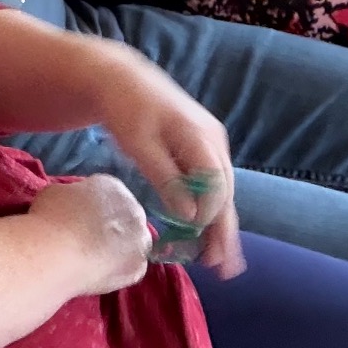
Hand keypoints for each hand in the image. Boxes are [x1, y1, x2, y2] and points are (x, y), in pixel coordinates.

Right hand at [28, 175, 153, 294]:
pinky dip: (117, 271)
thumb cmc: (52, 217)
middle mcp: (135, 210)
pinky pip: (129, 268)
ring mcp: (141, 240)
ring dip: (118, 249)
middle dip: (111, 227)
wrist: (58, 253)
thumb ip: (73, 197)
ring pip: (131, 244)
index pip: (107, 193)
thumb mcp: (55, 192)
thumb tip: (74, 206)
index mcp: (114, 186)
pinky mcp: (139, 268)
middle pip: (125, 218)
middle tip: (87, 240)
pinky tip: (98, 273)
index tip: (78, 218)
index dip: (92, 207)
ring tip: (93, 260)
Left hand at [82, 53, 245, 277]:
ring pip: (222, 189)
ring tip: (219, 260)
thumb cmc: (125, 110)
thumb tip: (191, 215)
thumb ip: (166, 177)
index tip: (198, 242)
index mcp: (200, 135)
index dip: (210, 216)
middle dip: (224, 230)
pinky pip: (212, 182)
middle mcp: (213, 139)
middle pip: (226, 191)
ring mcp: (211, 141)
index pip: (216, 184)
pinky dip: (210, 208)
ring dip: (220, 224)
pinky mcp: (202, 146)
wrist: (120, 79)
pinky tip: (206, 231)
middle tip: (222, 268)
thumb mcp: (139, 144)